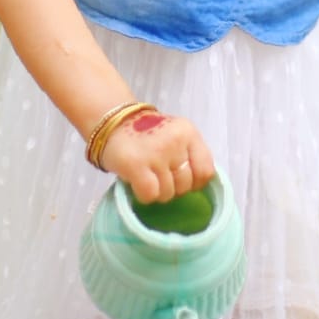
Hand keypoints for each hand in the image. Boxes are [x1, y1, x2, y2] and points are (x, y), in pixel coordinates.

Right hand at [100, 110, 214, 203]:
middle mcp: (175, 141)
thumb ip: (190, 154)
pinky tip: (138, 184)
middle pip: (186, 185)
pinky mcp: (135, 165)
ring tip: (147, 177)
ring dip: (157, 192)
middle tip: (159, 176)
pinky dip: (144, 196)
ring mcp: (156, 153)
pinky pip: (150, 195)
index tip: (182, 178)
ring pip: (168, 193)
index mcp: (188, 133)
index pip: (206, 171)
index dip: (195, 182)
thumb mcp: (176, 135)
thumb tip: (198, 186)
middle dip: (173, 187)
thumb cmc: (147, 134)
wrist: (113, 122)